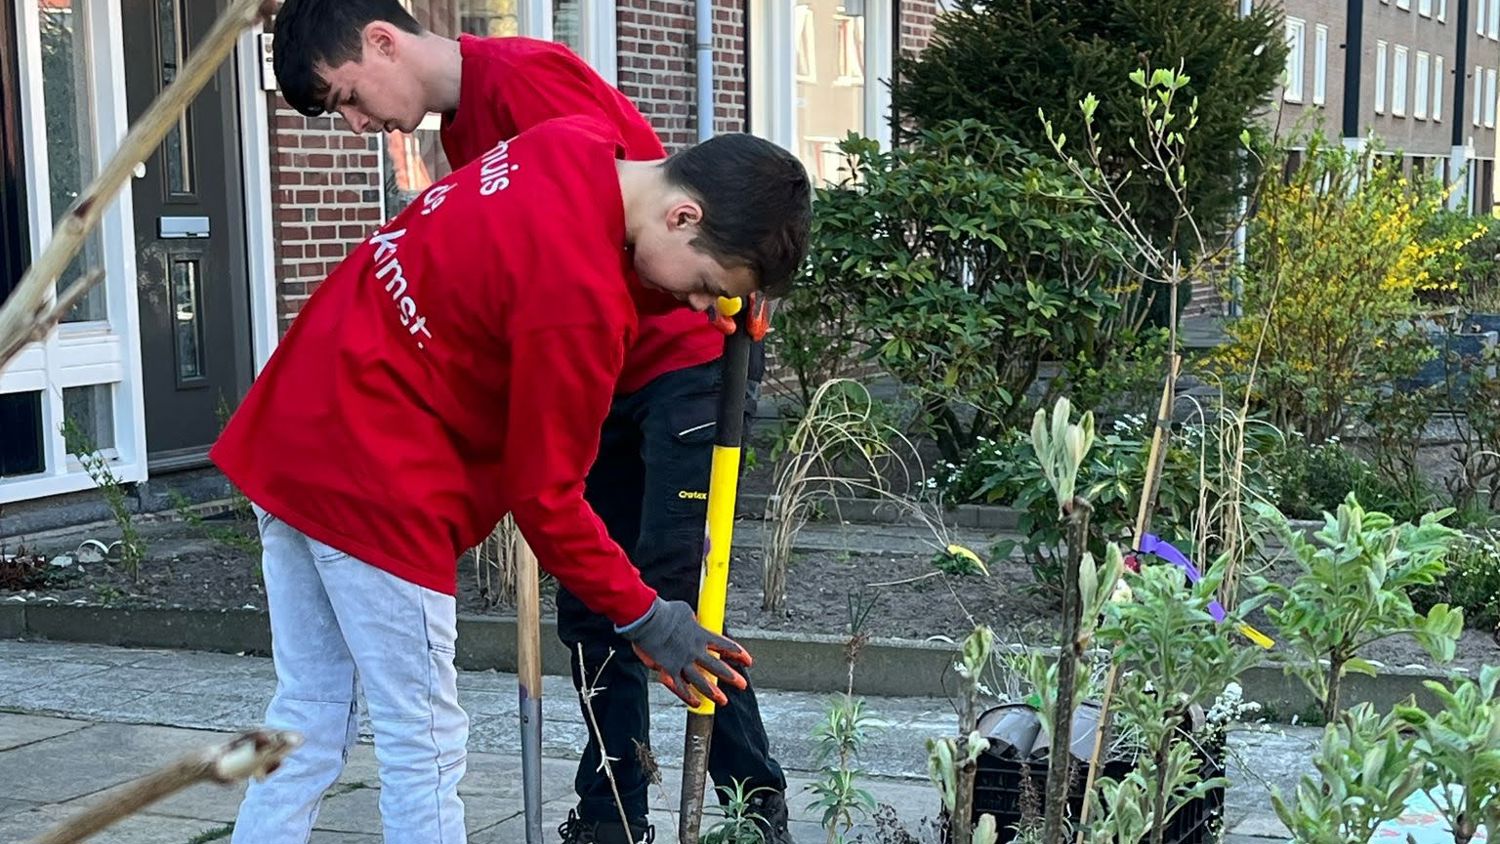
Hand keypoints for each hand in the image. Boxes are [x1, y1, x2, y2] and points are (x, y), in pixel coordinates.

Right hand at [619, 598, 751, 706]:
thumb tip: (693, 618)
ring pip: (701, 681)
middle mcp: (695, 651)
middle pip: (717, 667)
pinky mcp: (669, 670)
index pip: (725, 646)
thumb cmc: (664, 611)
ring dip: (713, 692)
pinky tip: (696, 702)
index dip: (738, 654)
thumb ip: (692, 618)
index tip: (747, 661)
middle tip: (742, 685)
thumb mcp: (684, 610)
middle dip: (732, 677)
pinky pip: (680, 687)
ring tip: (723, 701)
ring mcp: (682, 662)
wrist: (647, 619)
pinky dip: (688, 696)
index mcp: (701, 635)